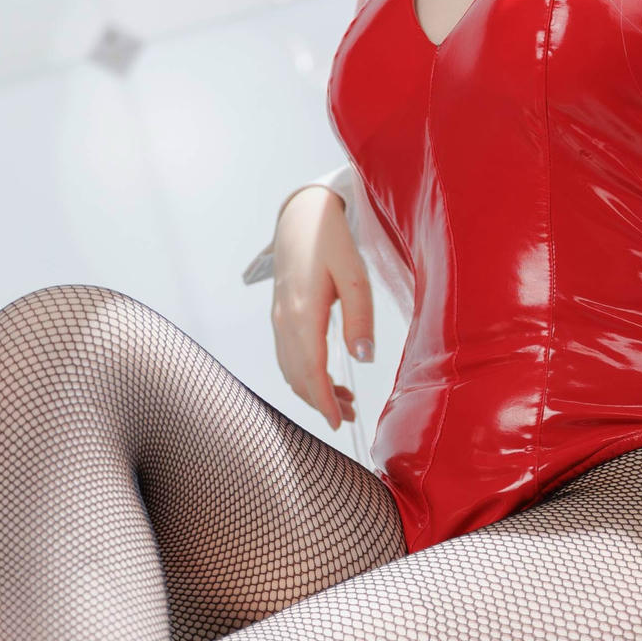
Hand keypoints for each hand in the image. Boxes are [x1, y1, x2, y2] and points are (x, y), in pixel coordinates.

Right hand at [270, 185, 373, 431]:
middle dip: (322, 402)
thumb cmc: (332, 242)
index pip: (311, 371)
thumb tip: (363, 359)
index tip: (339, 423)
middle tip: (351, 415)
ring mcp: (278, 319)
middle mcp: (285, 321)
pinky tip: (325, 375)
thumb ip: (360, 318)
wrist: (300, 217)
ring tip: (344, 399)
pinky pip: (287, 356)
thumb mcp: (355, 275)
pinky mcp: (279, 316)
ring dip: (313, 391)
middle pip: (298, 377)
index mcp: (304, 313)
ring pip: (290, 369)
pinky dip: (303, 374)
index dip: (324, 402)